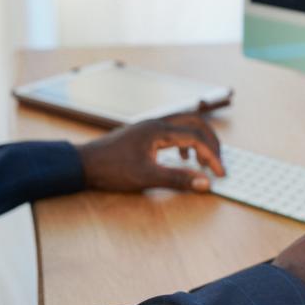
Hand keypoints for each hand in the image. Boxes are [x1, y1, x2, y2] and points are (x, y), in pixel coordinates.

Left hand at [75, 113, 224, 192]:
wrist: (83, 164)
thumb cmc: (111, 169)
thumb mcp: (146, 177)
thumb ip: (178, 179)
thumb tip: (205, 182)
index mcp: (158, 130)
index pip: (196, 137)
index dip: (212, 156)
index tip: (221, 174)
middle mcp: (156, 122)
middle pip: (195, 122)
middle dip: (211, 141)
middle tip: (218, 161)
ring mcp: (150, 126)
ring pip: (184, 124)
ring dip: (198, 140)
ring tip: (202, 162)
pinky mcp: (144, 133)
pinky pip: (174, 130)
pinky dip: (185, 142)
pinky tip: (182, 158)